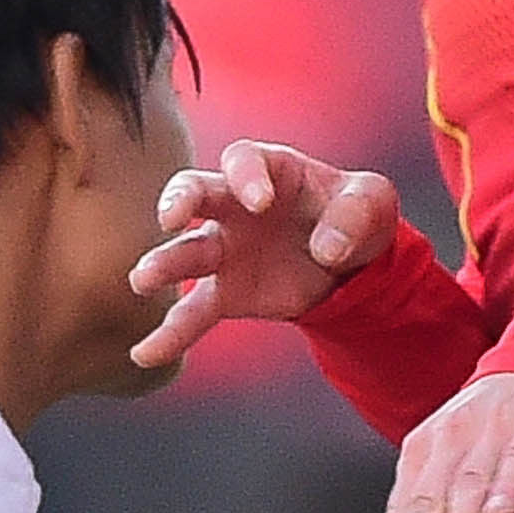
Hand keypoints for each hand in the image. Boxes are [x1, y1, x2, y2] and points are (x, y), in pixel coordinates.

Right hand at [127, 141, 398, 372]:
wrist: (351, 263)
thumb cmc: (355, 214)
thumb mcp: (371, 202)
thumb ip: (355, 214)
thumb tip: (325, 250)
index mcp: (271, 169)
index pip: (244, 159)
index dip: (246, 176)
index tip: (261, 202)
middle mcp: (236, 204)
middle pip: (195, 190)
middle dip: (178, 200)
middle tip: (169, 218)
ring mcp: (226, 248)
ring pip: (186, 250)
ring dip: (164, 263)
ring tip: (142, 281)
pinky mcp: (228, 292)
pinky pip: (193, 311)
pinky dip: (170, 332)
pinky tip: (146, 353)